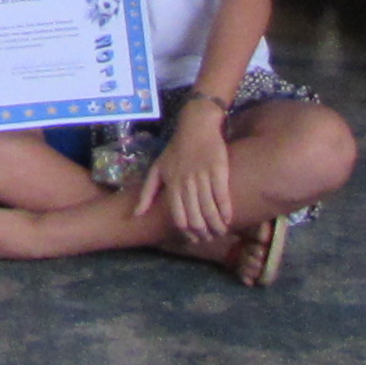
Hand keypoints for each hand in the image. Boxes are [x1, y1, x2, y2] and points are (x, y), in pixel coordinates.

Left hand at [138, 108, 236, 243]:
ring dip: (216, 225)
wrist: (195, 125)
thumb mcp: (157, 168)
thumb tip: (136, 214)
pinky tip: (229, 218)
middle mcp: (186, 183)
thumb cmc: (176, 149)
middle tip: (210, 238)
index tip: (194, 239)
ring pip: (209, 209)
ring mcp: (202, 176)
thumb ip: (147, 192)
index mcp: (172, 185)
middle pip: (195, 217)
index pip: (179, 218)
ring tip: (221, 231)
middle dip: (204, 233)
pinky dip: (226, 210)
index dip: (188, 233)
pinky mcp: (218, 169)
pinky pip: (222, 195)